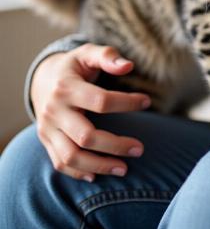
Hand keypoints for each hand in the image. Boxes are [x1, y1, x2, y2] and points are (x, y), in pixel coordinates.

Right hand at [31, 43, 150, 181]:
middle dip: (115, 145)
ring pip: (71, 156)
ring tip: (124, 168)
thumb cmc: (75, 65)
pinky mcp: (46, 141)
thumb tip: (128, 66)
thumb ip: (108, 57)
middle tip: (140, 149)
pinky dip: (79, 173)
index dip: (126, 102)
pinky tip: (99, 175)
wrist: (42, 79)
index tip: (147, 102)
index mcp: (66, 87)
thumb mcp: (88, 53)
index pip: (100, 101)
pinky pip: (60, 163)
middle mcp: (54, 111)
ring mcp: (47, 129)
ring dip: (99, 165)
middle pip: (86, 136)